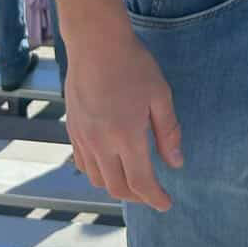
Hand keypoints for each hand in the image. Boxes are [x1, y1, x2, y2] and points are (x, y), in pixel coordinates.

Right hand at [65, 32, 182, 211]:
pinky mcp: (72, 128)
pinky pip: (83, 163)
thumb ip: (168, 132)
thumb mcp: (160, 95)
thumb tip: (175, 163)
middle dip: (137, 197)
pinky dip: (98, 173)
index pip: (140, 182)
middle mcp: (101, 142)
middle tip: (153, 193)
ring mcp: (83, 137)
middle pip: (117, 187)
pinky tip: (110, 164)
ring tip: (133, 181)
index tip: (166, 203)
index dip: (154, 198)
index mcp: (126, 136)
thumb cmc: (133, 64)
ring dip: (116, 187)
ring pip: (97, 179)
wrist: (95, 43)